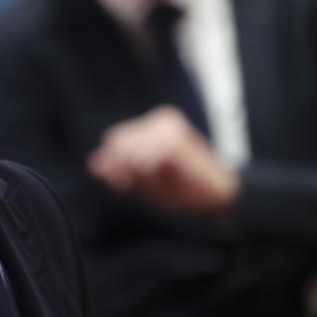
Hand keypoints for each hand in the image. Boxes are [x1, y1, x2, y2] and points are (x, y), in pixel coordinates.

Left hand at [87, 105, 238, 215]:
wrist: (224, 197)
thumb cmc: (185, 190)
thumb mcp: (145, 182)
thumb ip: (119, 171)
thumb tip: (93, 164)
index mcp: (152, 124)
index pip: (115, 138)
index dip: (113, 163)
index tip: (123, 185)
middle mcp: (160, 119)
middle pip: (119, 145)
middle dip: (128, 171)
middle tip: (155, 187)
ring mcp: (169, 126)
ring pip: (130, 154)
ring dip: (144, 177)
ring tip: (168, 183)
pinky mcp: (175, 138)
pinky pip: (145, 162)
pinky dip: (152, 177)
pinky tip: (172, 180)